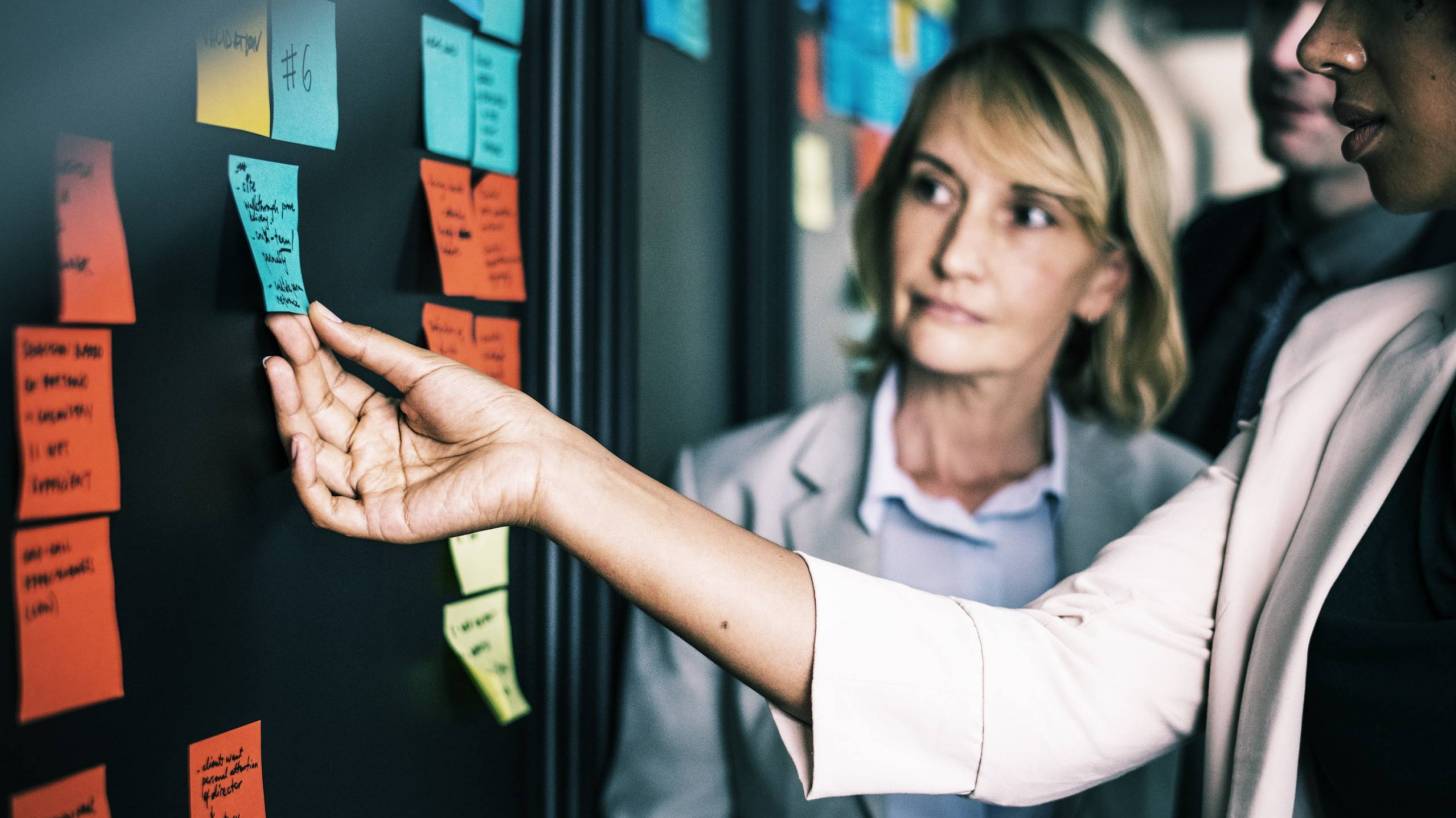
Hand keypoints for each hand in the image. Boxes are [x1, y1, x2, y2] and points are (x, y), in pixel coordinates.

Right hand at [262, 302, 565, 542]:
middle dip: (292, 381)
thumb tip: (322, 315)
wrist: (529, 453)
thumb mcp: (422, 369)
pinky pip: (328, 509)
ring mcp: (375, 487)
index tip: (284, 321)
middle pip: (316, 419)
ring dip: (290, 419)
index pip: (330, 387)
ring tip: (281, 377)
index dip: (305, 357)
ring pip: (312, 460)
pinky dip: (306, 481)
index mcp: (384, 419)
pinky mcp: (382, 519)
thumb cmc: (491, 412)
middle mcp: (373, 453)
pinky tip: (300, 443)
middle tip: (275, 346)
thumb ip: (367, 347)